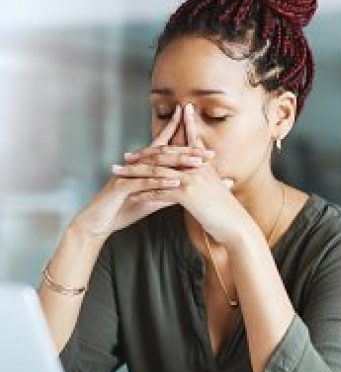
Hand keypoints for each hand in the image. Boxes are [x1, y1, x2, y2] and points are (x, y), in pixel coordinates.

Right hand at [73, 106, 209, 238]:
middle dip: (187, 151)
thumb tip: (191, 189)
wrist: (99, 223)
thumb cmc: (125, 209)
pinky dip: (160, 182)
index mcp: (145, 167)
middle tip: (207, 152)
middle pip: (165, 153)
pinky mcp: (121, 186)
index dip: (188, 149)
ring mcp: (128, 174)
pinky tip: (175, 183)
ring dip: (177, 163)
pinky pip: (143, 182)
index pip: (168, 152)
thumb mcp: (153, 199)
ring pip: (156, 165)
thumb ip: (171, 192)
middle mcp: (136, 165)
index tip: (211, 152)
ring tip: (196, 163)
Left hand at [118, 103, 251, 245]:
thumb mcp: (216, 190)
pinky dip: (144, 193)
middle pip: (163, 155)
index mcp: (203, 164)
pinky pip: (160, 190)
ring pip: (157, 171)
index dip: (165, 138)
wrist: (236, 226)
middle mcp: (197, 166)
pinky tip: (132, 196)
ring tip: (119, 175)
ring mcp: (192, 178)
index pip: (183, 143)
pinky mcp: (187, 193)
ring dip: (135, 173)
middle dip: (142, 155)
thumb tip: (197, 178)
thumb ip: (206, 179)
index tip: (151, 137)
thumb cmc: (227, 212)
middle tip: (125, 157)